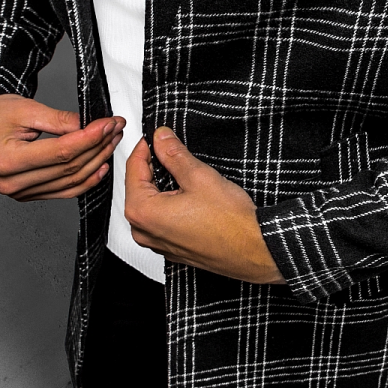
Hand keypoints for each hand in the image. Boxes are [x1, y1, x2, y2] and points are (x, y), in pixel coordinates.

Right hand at [0, 83, 124, 201]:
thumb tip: (89, 127)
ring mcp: (18, 192)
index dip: (89, 138)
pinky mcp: (27, 194)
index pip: (60, 152)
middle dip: (97, 147)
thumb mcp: (25, 109)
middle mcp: (10, 182)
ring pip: (69, 182)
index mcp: (6, 160)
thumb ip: (59, 120)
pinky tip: (100, 167)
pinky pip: (63, 192)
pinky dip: (85, 181)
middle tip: (115, 129)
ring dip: (96, 162)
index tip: (108, 124)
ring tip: (111, 142)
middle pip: (68, 168)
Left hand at [125, 127, 284, 283]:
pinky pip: (162, 220)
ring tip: (185, 173)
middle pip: (139, 187)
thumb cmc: (230, 223)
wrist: (254, 251)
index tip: (156, 137)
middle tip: (171, 150)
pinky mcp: (172, 249)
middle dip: (154, 167)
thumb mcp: (199, 176)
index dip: (146, 147)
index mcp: (143, 212)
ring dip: (163, 186)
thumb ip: (174, 154)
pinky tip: (189, 196)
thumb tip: (161, 139)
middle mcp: (144, 231)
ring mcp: (157, 243)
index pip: (133, 169)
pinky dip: (171, 204)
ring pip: (152, 204)